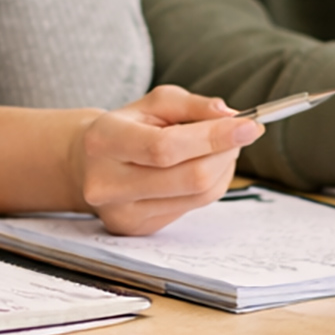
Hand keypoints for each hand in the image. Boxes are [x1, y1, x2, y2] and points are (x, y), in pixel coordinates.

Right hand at [72, 85, 261, 235]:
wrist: (86, 165)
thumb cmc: (124, 128)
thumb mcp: (151, 104)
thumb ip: (190, 105)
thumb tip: (228, 116)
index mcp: (104, 141)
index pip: (165, 147)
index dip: (212, 138)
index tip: (248, 125)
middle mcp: (108, 183)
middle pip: (189, 178)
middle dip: (226, 153)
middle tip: (242, 133)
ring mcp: (123, 212)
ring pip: (198, 196)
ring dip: (223, 169)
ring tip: (222, 148)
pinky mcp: (138, 230)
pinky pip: (193, 209)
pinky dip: (211, 185)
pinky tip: (205, 168)